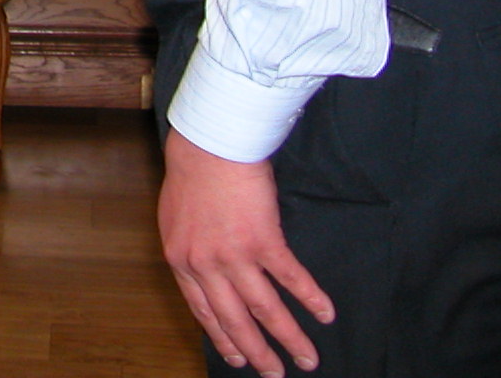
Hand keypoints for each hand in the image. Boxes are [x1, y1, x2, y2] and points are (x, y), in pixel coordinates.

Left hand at [159, 129, 332, 375]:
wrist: (208, 145)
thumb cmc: (190, 176)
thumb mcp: (174, 220)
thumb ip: (188, 251)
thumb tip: (204, 276)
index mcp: (181, 261)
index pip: (203, 312)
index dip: (222, 338)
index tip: (238, 358)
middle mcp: (206, 266)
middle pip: (236, 321)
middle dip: (258, 353)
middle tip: (275, 374)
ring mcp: (235, 256)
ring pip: (266, 310)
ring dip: (290, 338)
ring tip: (308, 358)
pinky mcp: (263, 241)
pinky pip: (291, 279)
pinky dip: (311, 298)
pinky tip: (326, 313)